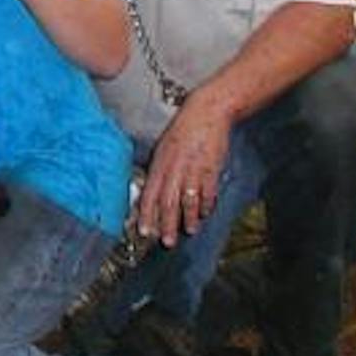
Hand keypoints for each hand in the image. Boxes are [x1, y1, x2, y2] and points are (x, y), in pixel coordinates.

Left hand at [135, 92, 232, 243]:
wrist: (207, 113)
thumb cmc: (183, 131)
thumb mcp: (163, 149)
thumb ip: (159, 170)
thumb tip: (152, 190)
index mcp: (160, 164)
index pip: (150, 195)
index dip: (146, 215)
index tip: (144, 231)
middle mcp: (175, 169)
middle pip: (168, 202)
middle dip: (166, 224)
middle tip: (165, 242)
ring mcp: (194, 170)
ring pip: (188, 200)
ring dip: (189, 218)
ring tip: (189, 231)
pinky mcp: (211, 168)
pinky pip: (208, 191)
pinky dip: (207, 204)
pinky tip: (205, 213)